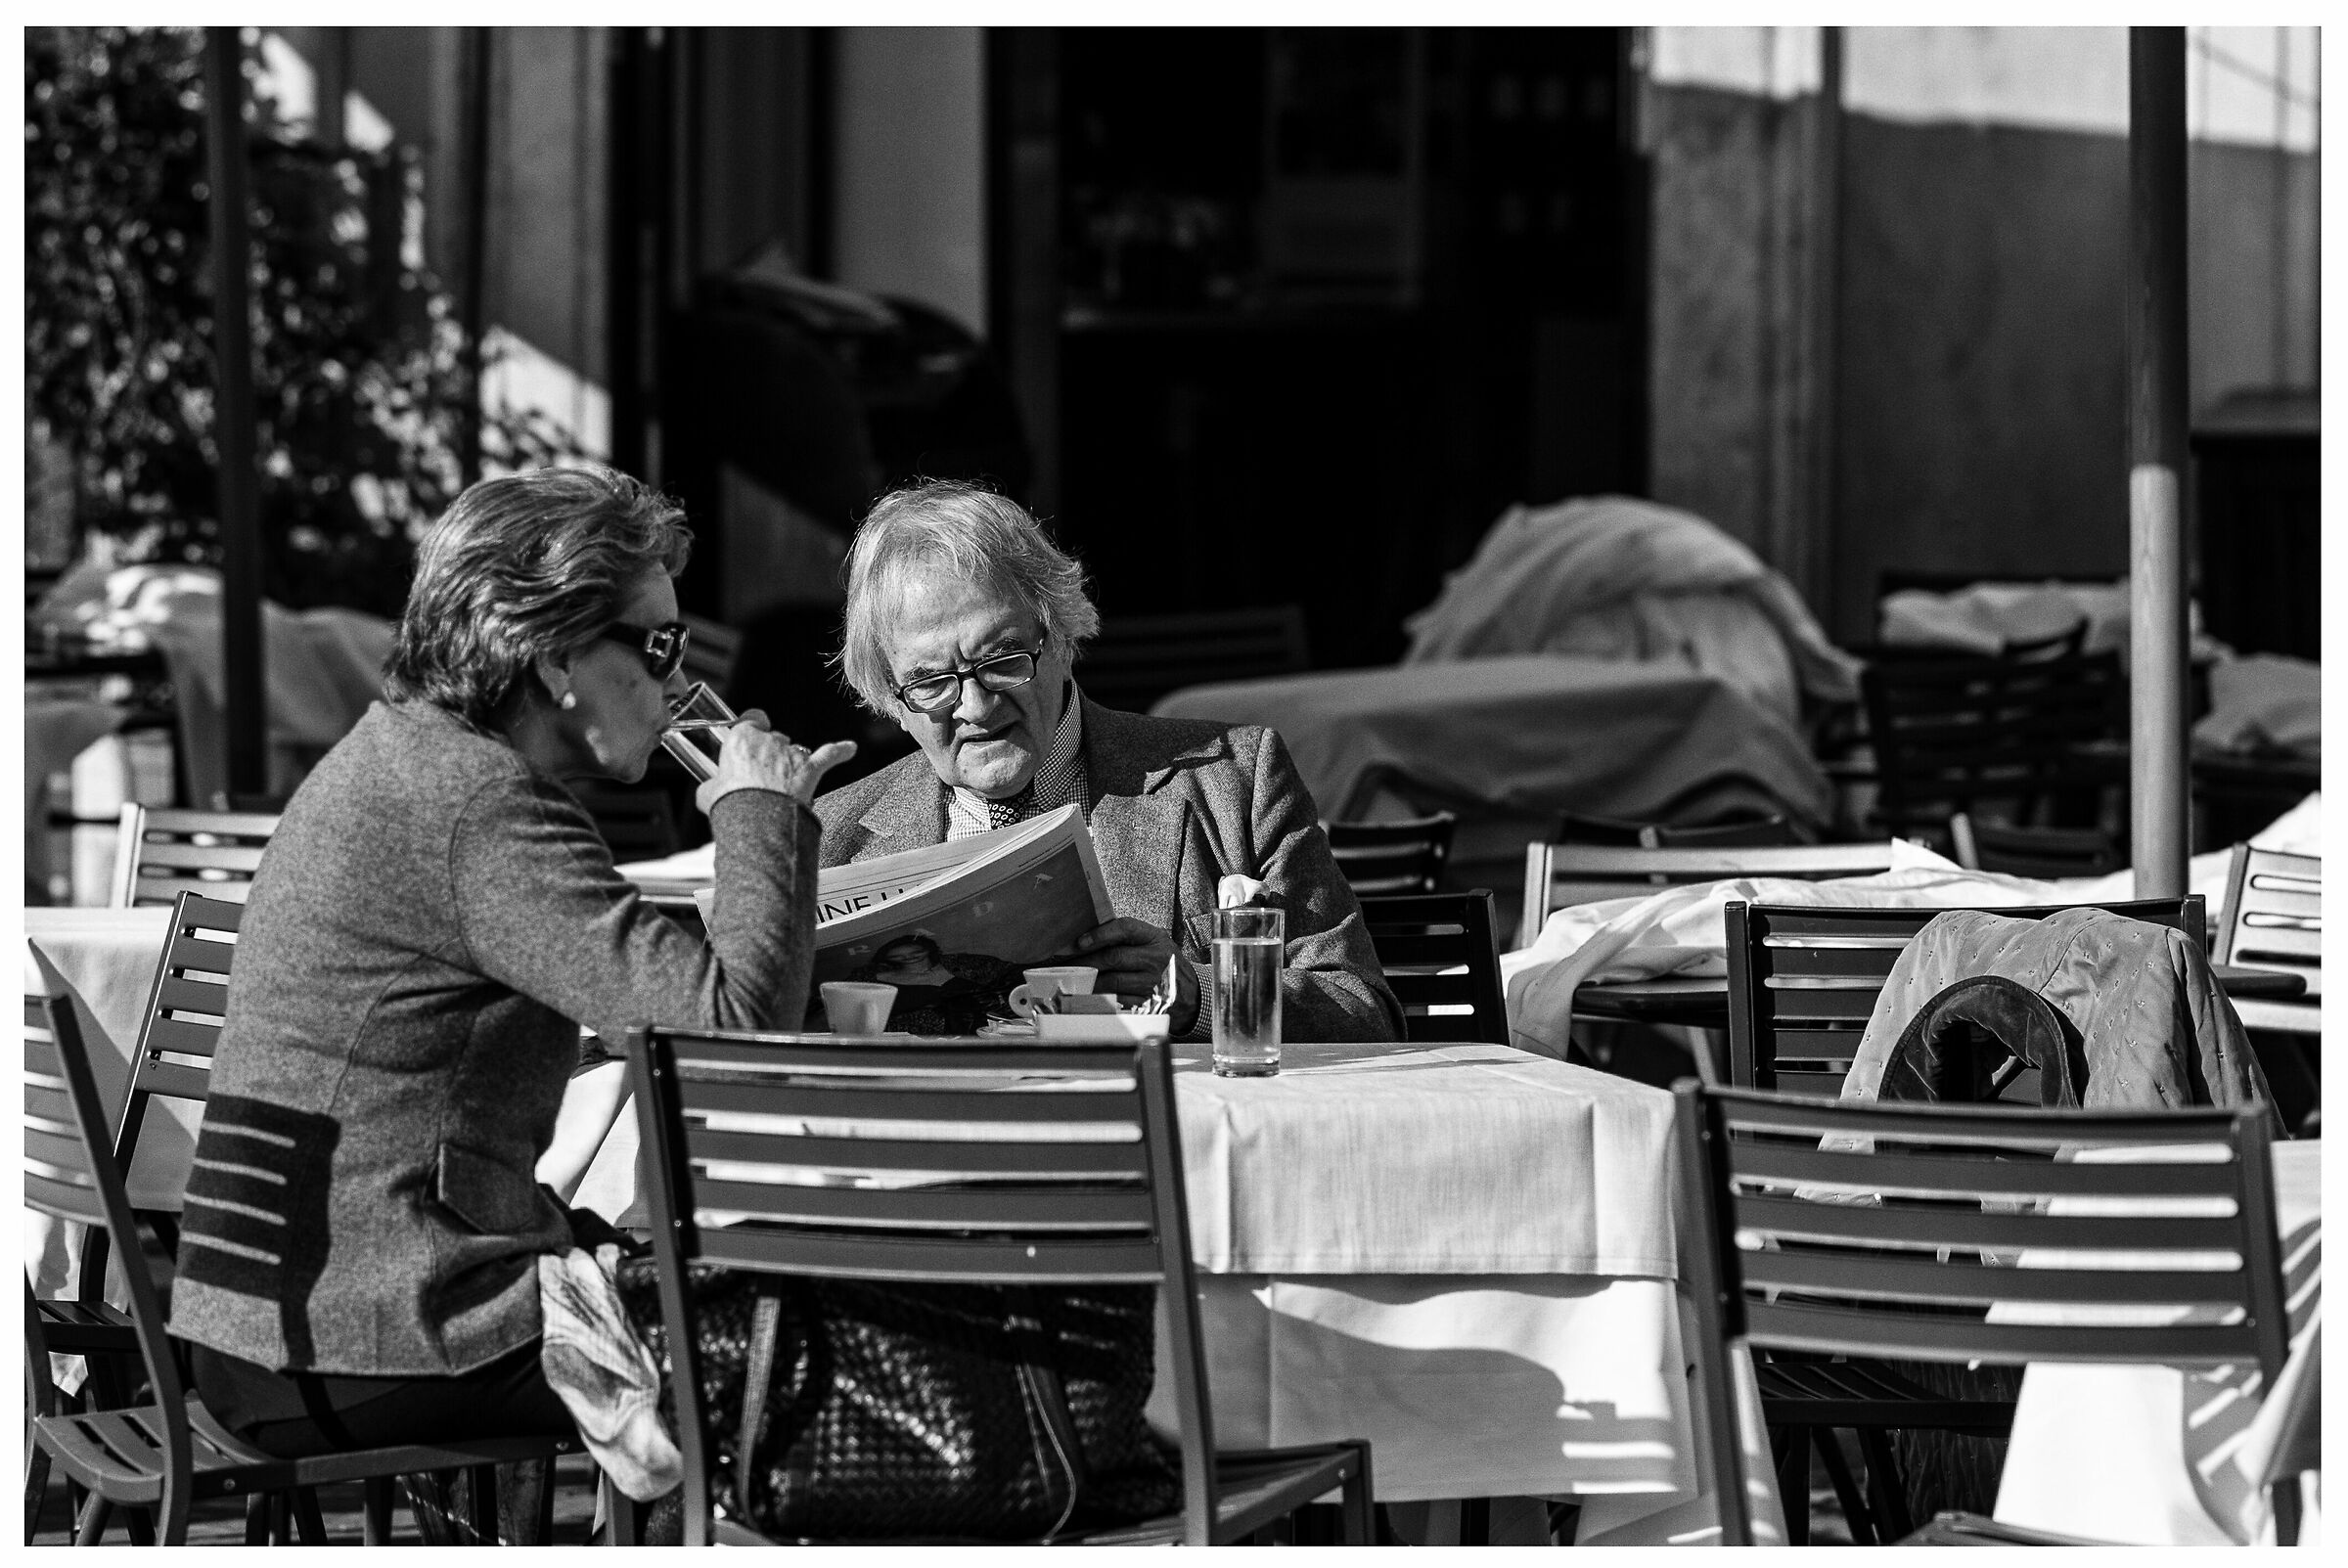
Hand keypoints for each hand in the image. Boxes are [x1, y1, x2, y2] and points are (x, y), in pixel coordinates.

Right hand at [696, 709, 855, 811]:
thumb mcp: (708, 794)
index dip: (753, 727)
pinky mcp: (811, 769)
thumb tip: (711, 790)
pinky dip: (839, 752)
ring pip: (795, 750)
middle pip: (774, 738)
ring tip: (783, 786)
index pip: (752, 719)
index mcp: (742, 739)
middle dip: (770, 754)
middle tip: (762, 778)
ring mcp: (792, 754)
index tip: (752, 733)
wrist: (758, 822)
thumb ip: (712, 786)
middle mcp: (770, 741)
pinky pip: (829, 755)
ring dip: (791, 763)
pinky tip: (849, 748)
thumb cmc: (732, 805)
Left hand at [1066, 917, 1200, 1033]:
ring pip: (1114, 981)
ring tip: (1075, 979)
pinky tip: (1091, 994)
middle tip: (1068, 963)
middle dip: (1087, 961)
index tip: (1079, 942)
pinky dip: (1102, 997)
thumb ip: (1128, 938)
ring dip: (1090, 981)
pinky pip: (1119, 999)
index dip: (1100, 934)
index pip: (1125, 929)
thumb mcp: (1154, 943)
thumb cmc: (1163, 964)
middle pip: (1115, 957)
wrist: (1189, 994)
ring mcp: (1154, 983)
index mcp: (1156, 938)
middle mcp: (1157, 959)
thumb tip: (1087, 938)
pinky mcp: (1149, 1003)